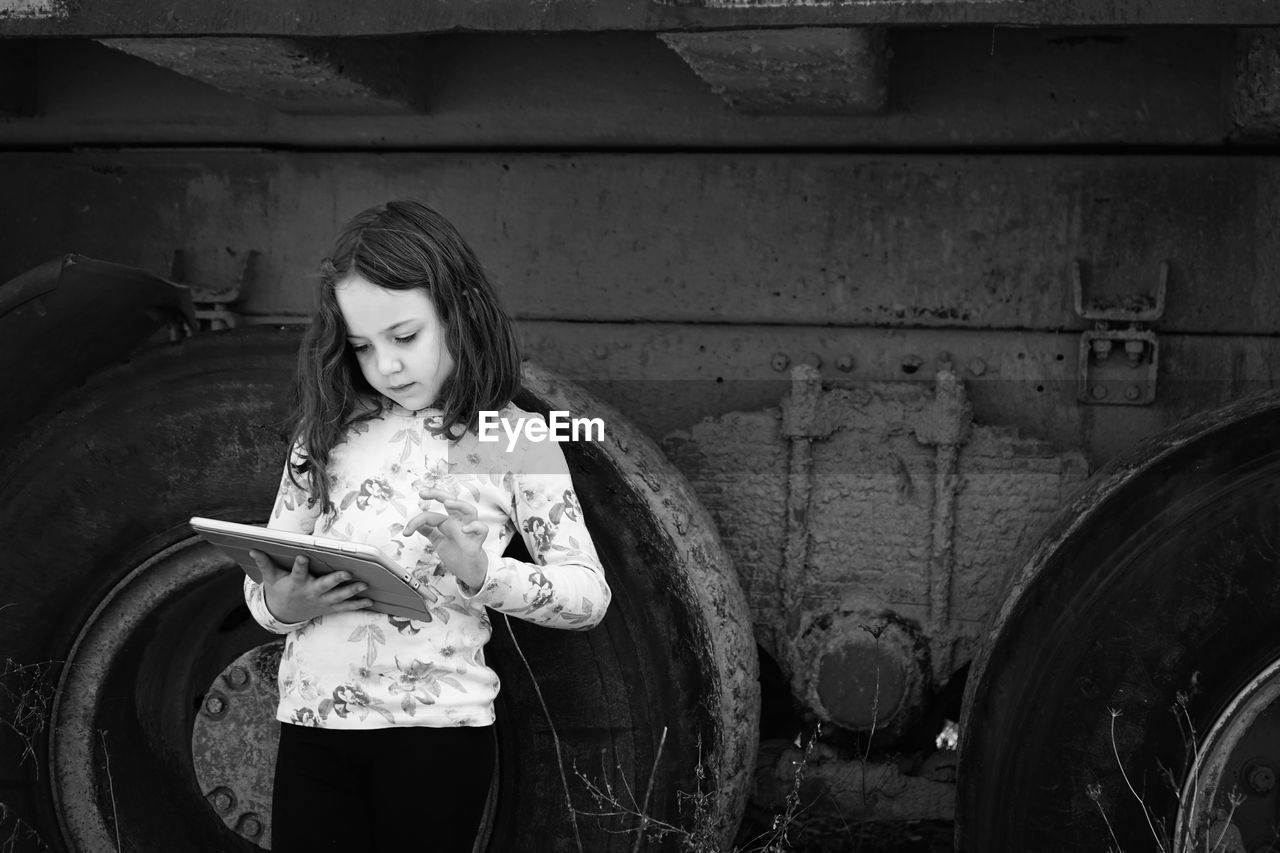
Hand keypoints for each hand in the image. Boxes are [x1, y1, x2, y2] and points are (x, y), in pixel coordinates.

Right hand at [251, 551, 371, 623]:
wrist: (283, 613)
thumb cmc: (279, 590)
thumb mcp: (271, 578)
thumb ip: (265, 563)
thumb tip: (254, 549)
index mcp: (297, 583)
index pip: (298, 572)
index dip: (300, 564)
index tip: (302, 555)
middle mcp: (311, 592)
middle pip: (325, 585)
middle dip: (337, 579)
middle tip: (348, 572)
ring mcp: (321, 601)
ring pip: (338, 597)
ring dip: (352, 592)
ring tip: (365, 585)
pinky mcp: (329, 607)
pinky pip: (345, 607)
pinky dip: (358, 605)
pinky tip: (371, 601)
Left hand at [404, 488, 489, 589]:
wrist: (469, 572)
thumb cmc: (458, 555)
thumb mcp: (439, 542)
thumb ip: (429, 532)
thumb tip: (416, 525)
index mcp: (448, 523)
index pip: (432, 515)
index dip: (417, 521)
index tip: (406, 532)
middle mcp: (458, 523)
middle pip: (452, 501)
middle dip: (438, 494)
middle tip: (423, 493)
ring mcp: (469, 530)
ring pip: (469, 510)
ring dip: (459, 504)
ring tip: (447, 503)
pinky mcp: (477, 542)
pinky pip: (482, 530)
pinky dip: (475, 527)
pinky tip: (465, 529)